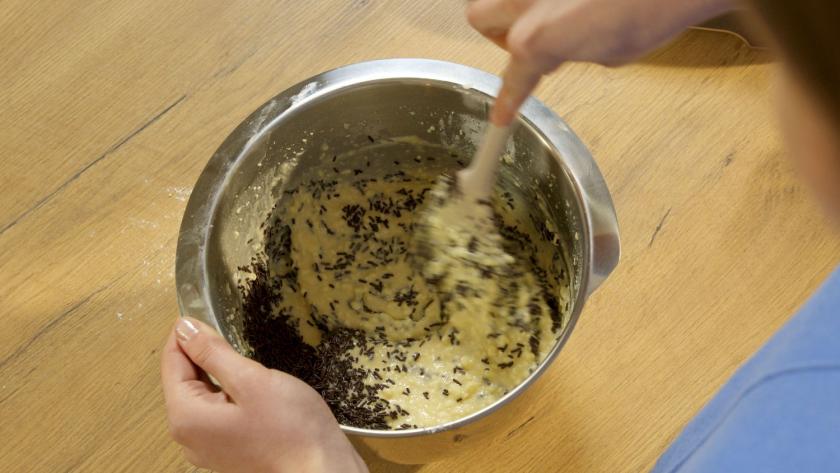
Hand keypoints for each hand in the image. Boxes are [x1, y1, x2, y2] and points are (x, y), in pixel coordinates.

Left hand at [160, 317, 367, 472]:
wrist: (321, 469)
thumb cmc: (291, 427)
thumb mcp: (251, 380)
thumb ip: (213, 353)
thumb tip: (185, 329)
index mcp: (186, 417)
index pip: (172, 363)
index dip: (186, 334)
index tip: (203, 312)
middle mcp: (188, 436)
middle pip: (183, 380)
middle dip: (203, 354)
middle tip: (232, 335)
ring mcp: (206, 447)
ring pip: (200, 395)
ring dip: (217, 373)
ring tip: (247, 362)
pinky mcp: (225, 450)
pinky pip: (215, 412)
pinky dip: (227, 393)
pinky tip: (251, 388)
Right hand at [466, 0, 732, 124]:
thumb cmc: (655, 9)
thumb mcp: (614, 54)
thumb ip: (574, 52)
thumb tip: (569, 48)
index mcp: (537, 37)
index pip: (513, 76)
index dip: (507, 101)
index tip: (501, 116)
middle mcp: (526, 0)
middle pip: (480, 15)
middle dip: (499, 30)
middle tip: (528, 41)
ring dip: (513, 6)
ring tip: (546, 14)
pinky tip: (573, 4)